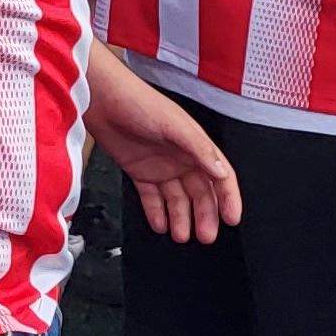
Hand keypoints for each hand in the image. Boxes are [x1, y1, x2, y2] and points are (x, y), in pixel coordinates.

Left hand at [90, 58, 240, 244]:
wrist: (103, 100)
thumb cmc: (140, 102)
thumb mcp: (175, 125)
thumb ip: (200, 149)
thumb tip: (221, 172)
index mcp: (196, 146)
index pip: (220, 177)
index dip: (228, 198)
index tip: (232, 219)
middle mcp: (181, 158)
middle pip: (200, 193)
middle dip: (205, 215)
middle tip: (206, 236)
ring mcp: (161, 166)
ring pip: (177, 199)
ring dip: (181, 218)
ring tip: (181, 236)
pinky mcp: (139, 171)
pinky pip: (151, 196)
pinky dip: (156, 211)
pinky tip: (160, 224)